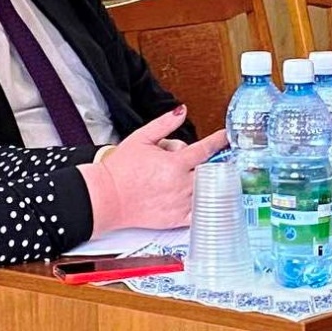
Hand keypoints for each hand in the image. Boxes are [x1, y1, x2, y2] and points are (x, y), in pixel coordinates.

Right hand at [85, 106, 226, 233]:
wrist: (105, 197)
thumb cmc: (120, 170)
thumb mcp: (141, 138)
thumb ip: (165, 124)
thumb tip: (182, 111)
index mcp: (174, 163)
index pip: (205, 149)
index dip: (218, 141)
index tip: (226, 137)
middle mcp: (180, 183)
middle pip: (210, 171)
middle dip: (212, 164)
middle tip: (207, 162)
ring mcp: (180, 203)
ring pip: (207, 191)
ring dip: (209, 184)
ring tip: (199, 179)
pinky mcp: (175, 219)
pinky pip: (200, 214)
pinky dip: (206, 207)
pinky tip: (204, 200)